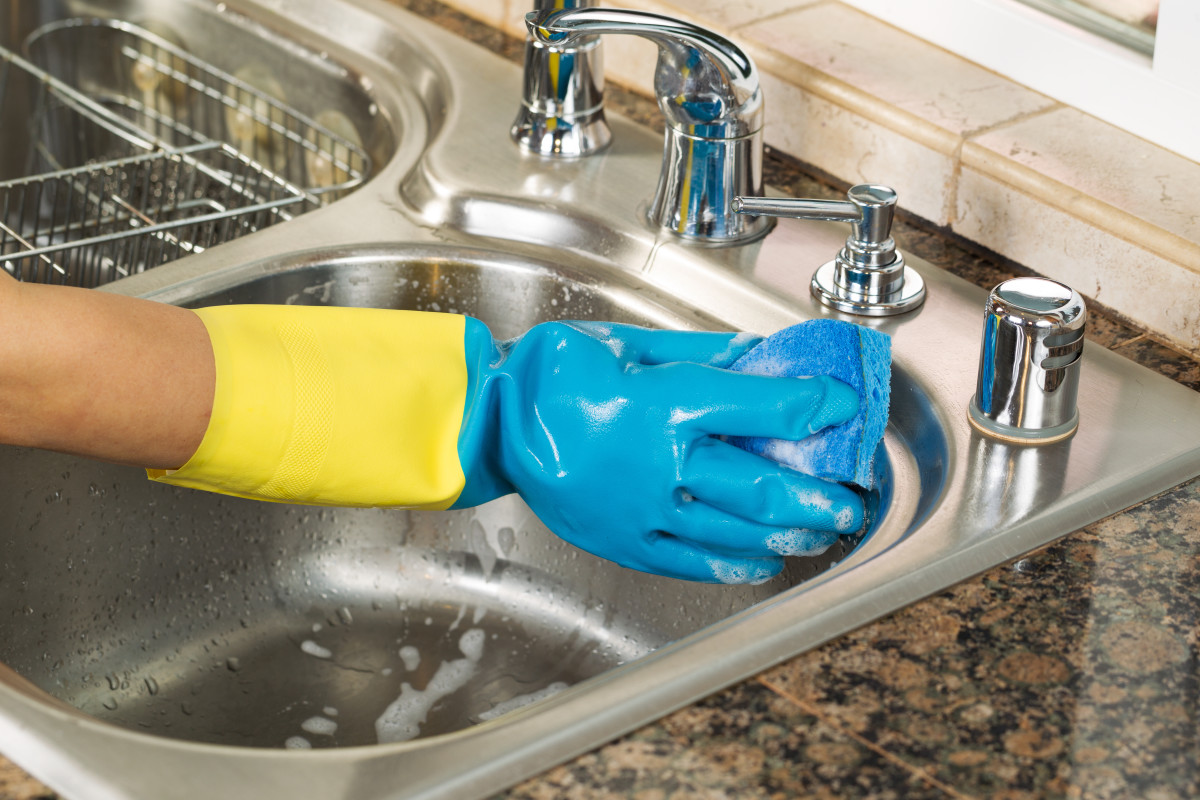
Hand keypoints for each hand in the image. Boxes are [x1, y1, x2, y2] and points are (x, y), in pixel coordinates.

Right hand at [453, 320, 864, 583]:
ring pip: (733, 530)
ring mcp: (643, 511)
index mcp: (662, 405)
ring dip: (787, 534)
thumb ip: (696, 353)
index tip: (841, 404)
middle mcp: (660, 464)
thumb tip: (754, 355)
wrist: (488, 424)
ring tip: (822, 532)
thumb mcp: (626, 343)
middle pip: (759, 484)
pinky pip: (688, 561)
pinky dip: (731, 565)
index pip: (760, 406)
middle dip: (816, 493)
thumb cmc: (552, 376)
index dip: (812, 405)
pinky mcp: (624, 541)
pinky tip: (762, 562)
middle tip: (851, 500)